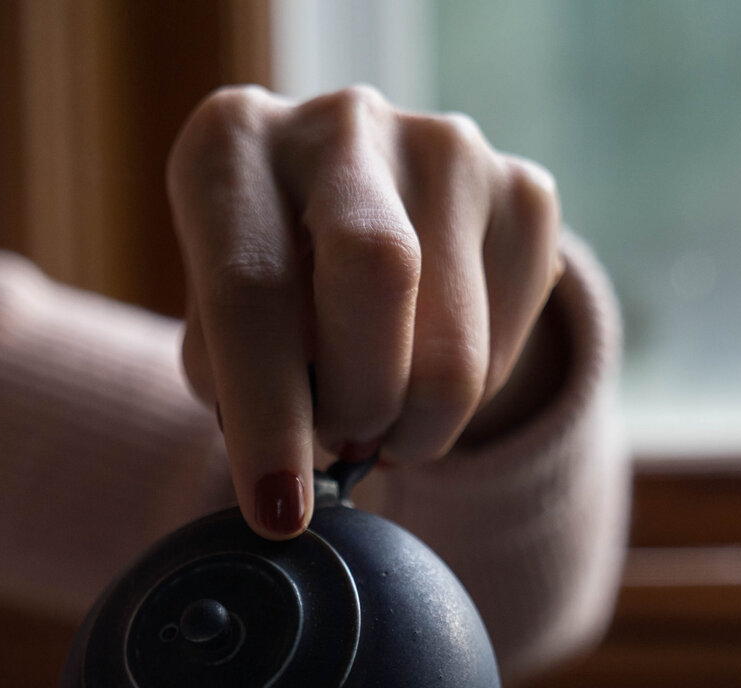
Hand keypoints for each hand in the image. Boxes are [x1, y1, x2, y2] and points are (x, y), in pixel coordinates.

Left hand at [167, 84, 565, 538]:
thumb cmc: (263, 293)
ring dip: (415, 423)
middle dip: (362, 400)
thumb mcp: (216, 330)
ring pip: (454, 343)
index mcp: (233, 146)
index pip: (251, 289)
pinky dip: (466, 398)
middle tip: (346, 447)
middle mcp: (340, 123)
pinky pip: (506, 346)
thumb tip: (289, 478)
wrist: (357, 223)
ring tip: (380, 420)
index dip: (267, 415)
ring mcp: (444, 146)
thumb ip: (236, 387)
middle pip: (378, 275)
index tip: (280, 511)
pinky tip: (424, 367)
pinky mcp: (525, 191)